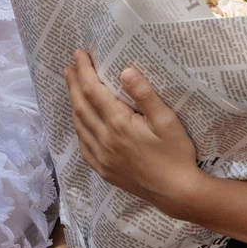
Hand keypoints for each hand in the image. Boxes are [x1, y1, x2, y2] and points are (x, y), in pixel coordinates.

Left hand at [66, 50, 199, 213]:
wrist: (177, 193)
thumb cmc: (176, 154)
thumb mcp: (166, 121)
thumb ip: (144, 95)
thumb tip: (125, 70)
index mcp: (118, 124)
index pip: (93, 90)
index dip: (84, 70)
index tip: (79, 54)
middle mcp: (104, 140)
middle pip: (81, 105)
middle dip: (73, 83)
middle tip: (69, 65)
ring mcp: (102, 157)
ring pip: (79, 125)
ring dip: (73, 103)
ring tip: (72, 87)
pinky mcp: (103, 170)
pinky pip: (83, 145)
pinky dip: (78, 127)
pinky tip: (80, 121)